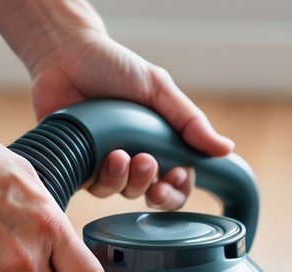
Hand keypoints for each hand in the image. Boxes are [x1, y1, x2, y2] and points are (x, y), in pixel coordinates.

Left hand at [21, 9, 234, 208]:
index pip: (179, 181)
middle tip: (153, 172)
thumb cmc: (113, 67)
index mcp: (159, 144)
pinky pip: (98, 188)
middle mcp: (136, 159)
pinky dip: (106, 177)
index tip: (178, 175)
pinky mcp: (80, 168)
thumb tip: (226, 148)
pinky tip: (107, 155)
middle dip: (159, 193)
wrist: (66, 55)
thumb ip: (191, 122)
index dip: (180, 187)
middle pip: (155, 197)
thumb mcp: (158, 89)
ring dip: (130, 180)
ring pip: (125, 194)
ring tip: (124, 155)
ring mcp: (107, 166)